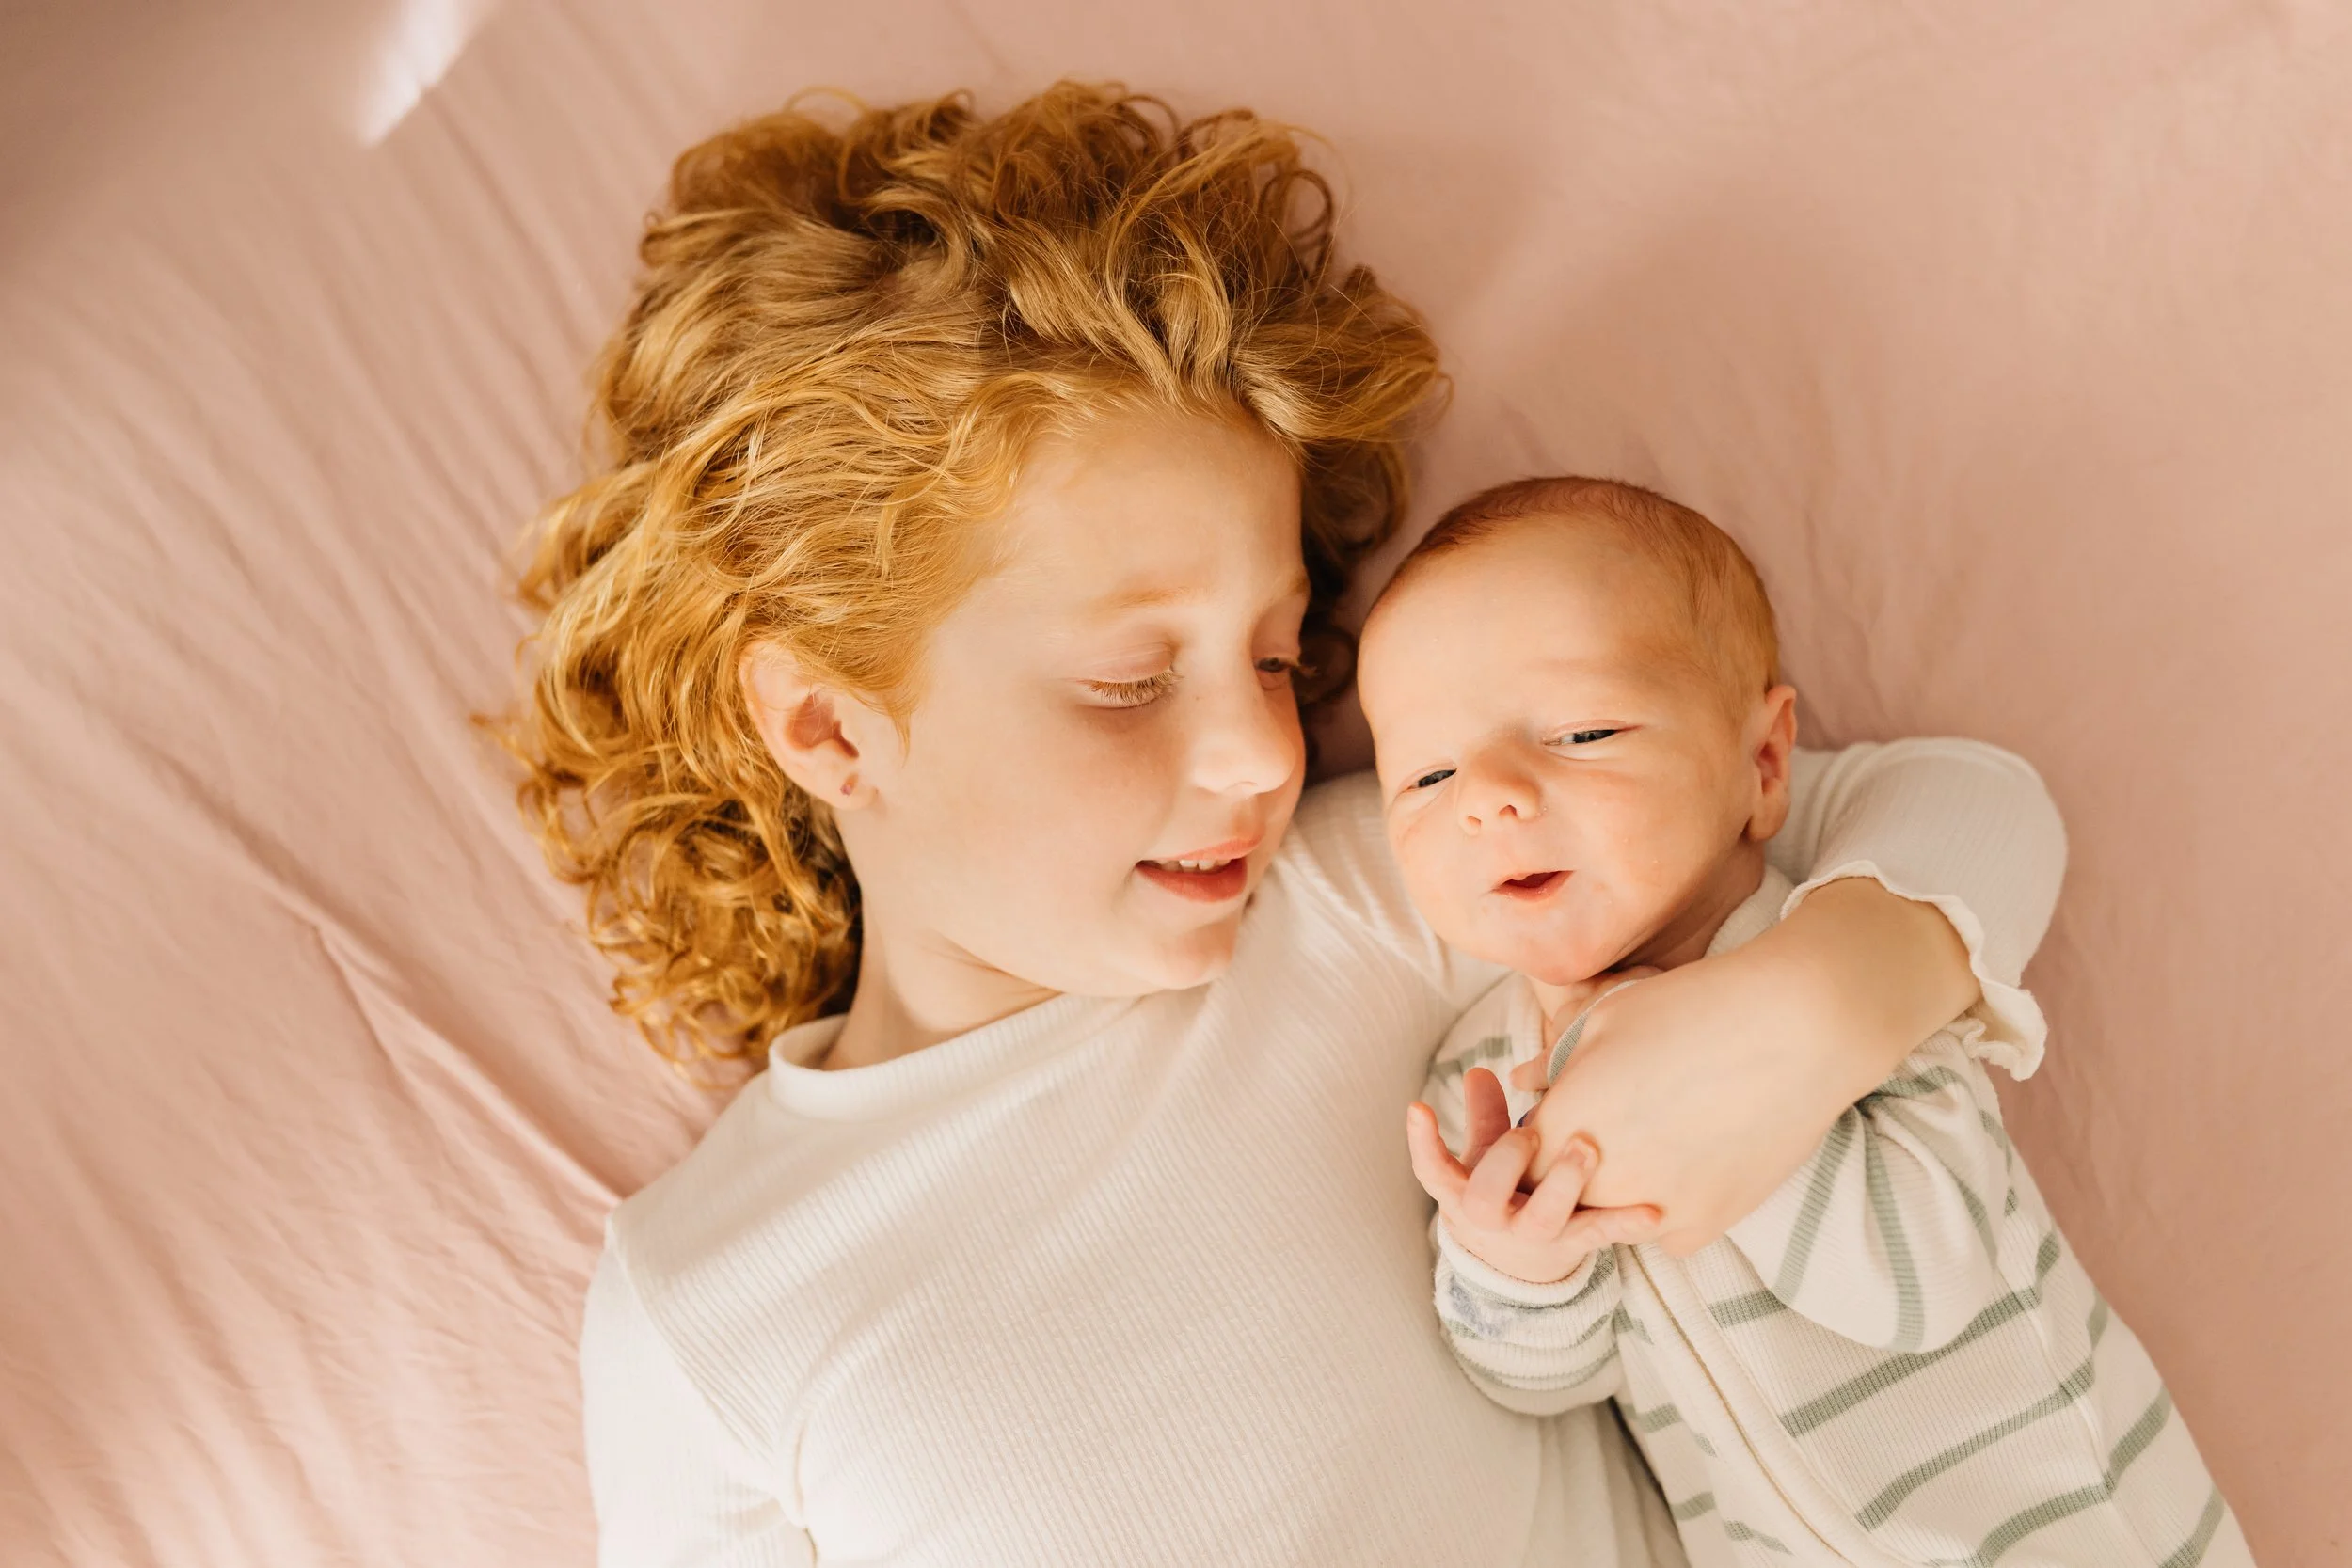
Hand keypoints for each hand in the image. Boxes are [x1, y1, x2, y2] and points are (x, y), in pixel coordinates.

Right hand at [1406, 1067, 1661, 1284]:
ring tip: (1586, 1147)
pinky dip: (1625, 1224)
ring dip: (1564, 1183)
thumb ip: (1484, 1116)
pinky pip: (1598, 1234)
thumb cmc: (1501, 1192)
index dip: (1422, 1142)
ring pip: (1544, 1218)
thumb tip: (1479, 1071)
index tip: (1418, 1108)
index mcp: (1461, 1193)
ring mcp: (1531, 1235)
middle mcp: (1492, 1219)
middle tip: (1528, 1131)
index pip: (1432, 1170)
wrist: (1519, 1265)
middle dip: (1506, 1160)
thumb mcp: (1483, 1159)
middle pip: (1486, 1198)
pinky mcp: (1571, 1244)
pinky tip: (1654, 1212)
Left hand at [1518, 877, 1974, 1254]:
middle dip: (1573, 1165)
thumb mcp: (1610, 1019)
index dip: (1537, 1138)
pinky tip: (1695, 1153)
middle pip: (1561, 1193)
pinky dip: (1668, 1203)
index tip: (1568, 1111)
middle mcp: (1598, 1179)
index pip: (1519, 1159)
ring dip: (1621, 1188)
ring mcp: (1652, 1209)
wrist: (1802, 1028)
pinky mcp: (1706, 1223)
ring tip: (1665, 1129)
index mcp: (1564, 1124)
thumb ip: (1557, 1062)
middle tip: (1621, 1119)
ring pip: (1612, 1216)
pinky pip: (1664, 1229)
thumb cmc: (1695, 1008)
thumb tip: (1522, 1082)